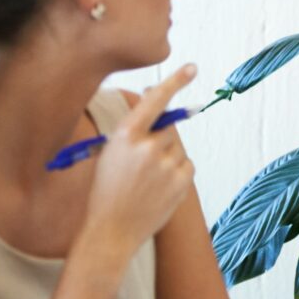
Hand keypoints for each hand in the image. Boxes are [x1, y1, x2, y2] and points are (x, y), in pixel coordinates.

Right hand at [77, 63, 198, 257]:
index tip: (192, 68)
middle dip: (160, 139)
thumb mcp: (111, 153)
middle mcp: (148, 146)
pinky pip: (186, 166)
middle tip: (144, 164)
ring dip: (168, 160)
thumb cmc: (106, 190)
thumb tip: (158, 115)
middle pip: (168, 128)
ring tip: (147, 182)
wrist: (110, 230)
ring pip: (177, 149)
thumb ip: (134, 133)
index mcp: (125, 135)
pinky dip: (177, 174)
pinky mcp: (181, 182)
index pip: (154, 100)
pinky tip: (159, 189)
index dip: (174, 81)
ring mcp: (166, 165)